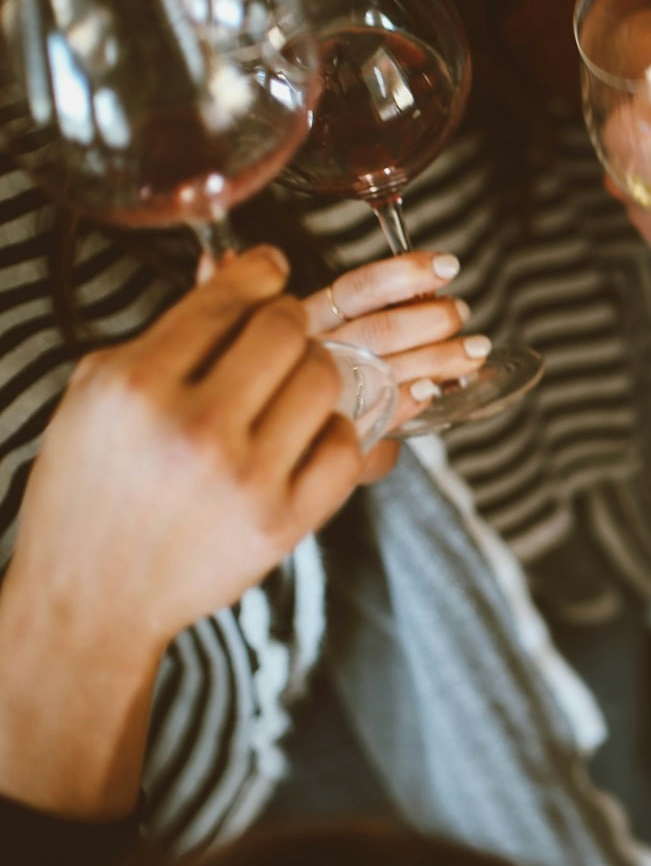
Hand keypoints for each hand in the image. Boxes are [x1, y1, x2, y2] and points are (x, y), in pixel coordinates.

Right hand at [10, 247, 366, 652]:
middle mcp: (193, 427)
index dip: (260, 274)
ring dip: (315, 373)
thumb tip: (237, 267)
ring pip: (324, 380)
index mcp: (136, 385)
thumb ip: (168, 333)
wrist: (91, 598)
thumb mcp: (98, 396)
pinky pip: (345, 445)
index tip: (272, 270)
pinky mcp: (284, 521)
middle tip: (280, 334)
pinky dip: (334, 432)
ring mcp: (245, 477)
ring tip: (290, 386)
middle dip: (288, 322)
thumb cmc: (90, 490)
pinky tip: (306, 436)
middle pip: (286, 331)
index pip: (225, 300)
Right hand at [305, 251, 478, 465]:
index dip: (404, 274)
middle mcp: (314, 354)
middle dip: (432, 318)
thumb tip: (431, 293)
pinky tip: (432, 389)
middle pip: (378, 330)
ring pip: (386, 370)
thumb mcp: (341, 331)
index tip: (447, 266)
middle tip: (460, 312)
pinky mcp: (339, 430)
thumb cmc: (330, 372)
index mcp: (310, 319)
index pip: (356, 290)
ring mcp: (326, 395)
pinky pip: (381, 413)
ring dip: (438, 357)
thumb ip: (380, 310)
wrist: (296, 441)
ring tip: (474, 350)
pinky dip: (411, 398)